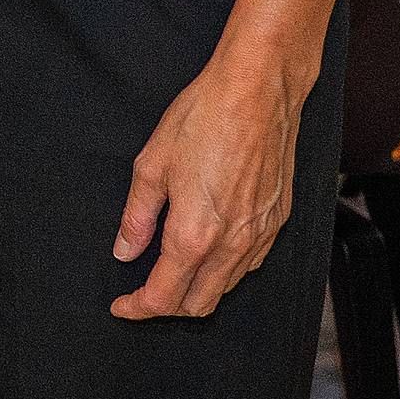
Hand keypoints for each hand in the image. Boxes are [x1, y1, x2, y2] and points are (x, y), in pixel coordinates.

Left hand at [109, 54, 309, 320]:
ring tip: (172, 274)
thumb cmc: (205, 117)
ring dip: (198, 292)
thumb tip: (125, 250)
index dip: (138, 308)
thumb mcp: (152, 164)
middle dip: (167, 307)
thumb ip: (137, 217)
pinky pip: (250, 264)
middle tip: (142, 292)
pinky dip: (225, 272)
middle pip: (199, 305)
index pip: (164, 297)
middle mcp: (232, 244)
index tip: (121, 305)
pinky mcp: (278, 220)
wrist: (258, 90)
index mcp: (195, 235)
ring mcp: (260, 235)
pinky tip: (209, 252)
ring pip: (227, 288)